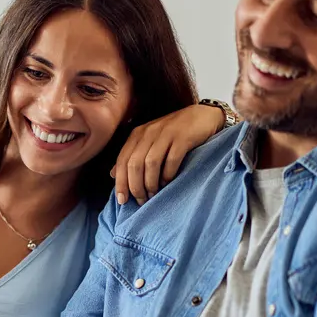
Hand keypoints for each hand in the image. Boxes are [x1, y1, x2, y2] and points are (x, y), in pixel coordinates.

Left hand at [111, 103, 225, 205]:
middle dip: (135, 186)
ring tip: (154, 195)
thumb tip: (113, 174)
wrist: (204, 116)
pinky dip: (168, 174)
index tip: (122, 200)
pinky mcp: (183, 137)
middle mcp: (149, 133)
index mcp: (137, 134)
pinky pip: (172, 159)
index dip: (121, 182)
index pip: (122, 161)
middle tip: (141, 201)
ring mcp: (166, 134)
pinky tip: (168, 182)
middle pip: (134, 164)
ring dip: (151, 183)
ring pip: (151, 163)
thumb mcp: (149, 141)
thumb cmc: (174, 133)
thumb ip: (132, 156)